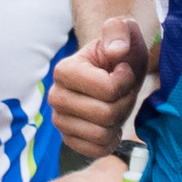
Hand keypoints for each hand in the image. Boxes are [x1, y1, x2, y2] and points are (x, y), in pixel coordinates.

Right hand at [51, 17, 152, 158]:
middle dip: (123, 103)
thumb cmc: (119, 52)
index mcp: (64, 70)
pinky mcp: (69, 139)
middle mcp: (56, 97)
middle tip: (123, 91)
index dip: (125, 82)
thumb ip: (119, 31)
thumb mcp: (123, 31)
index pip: (107, 89)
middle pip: (104, 115)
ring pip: (101, 135)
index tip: (123, 71)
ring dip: (118, 121)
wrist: (115, 72)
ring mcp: (60, 121)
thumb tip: (116, 51)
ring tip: (116, 105)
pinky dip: (110, 140)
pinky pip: (96, 150)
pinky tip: (110, 124)